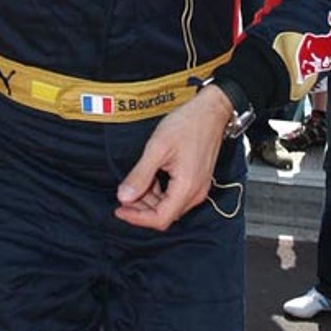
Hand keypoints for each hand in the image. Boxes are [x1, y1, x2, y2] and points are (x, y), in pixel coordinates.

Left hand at [114, 85, 229, 231]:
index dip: (137, 218)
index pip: (160, 219)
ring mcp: (198, 188)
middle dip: (141, 209)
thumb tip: (124, 197)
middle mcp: (195, 193)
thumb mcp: (157, 148)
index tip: (119, 210)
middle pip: (165, 215)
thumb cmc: (187, 124)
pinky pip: (175, 196)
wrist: (211, 111)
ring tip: (135, 183)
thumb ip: (140, 175)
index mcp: (187, 188)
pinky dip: (159, 192)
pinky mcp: (197, 181)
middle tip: (124, 195)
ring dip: (149, 200)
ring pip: (169, 206)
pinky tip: (150, 178)